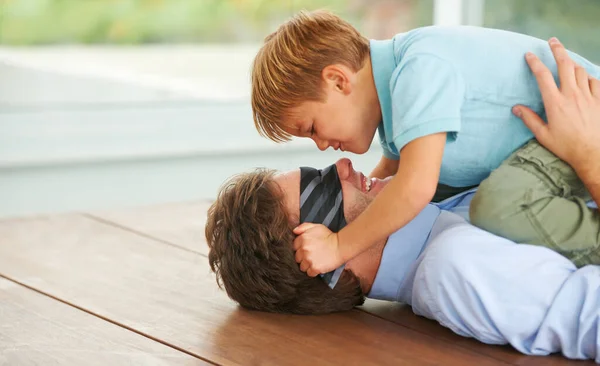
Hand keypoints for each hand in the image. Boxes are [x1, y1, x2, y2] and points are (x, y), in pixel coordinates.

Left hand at [292, 223, 342, 276]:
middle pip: (297, 258)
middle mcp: (304, 249)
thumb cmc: (329, 236)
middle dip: (303, 257)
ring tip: (315, 261)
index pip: (294, 247)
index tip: (307, 249)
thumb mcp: (316, 226)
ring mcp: (309, 259)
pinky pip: (309, 273)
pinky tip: (318, 266)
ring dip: (307, 265)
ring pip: (302, 267)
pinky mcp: (315, 268)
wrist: (341, 245)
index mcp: (303, 239)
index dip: (300, 249)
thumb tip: (294, 231)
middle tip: (312, 256)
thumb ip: (303, 227)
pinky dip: (313, 271)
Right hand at [513, 37, 599, 173]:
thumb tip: (516, 108)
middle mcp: (571, 95)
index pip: (542, 76)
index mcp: (555, 103)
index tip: (529, 54)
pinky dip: (587, 77)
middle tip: (553, 41)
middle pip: (565, 64)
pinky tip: (583, 79)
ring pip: (580, 70)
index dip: (535, 62)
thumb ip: (529, 119)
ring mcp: (588, 96)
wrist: (593, 153)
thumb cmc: (566, 146)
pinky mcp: (599, 100)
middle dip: (558, 50)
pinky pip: (594, 81)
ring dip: (572, 63)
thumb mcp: (543, 135)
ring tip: (566, 61)